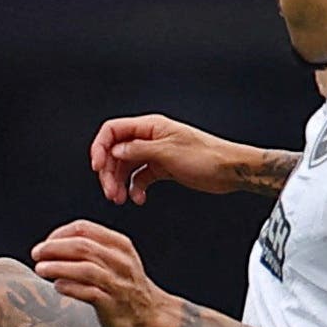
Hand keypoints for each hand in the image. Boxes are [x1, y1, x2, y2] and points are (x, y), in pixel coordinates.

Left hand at [31, 221, 175, 326]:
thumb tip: (50, 246)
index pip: (84, 229)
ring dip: (58, 267)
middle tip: (36, 254)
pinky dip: (70, 287)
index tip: (45, 243)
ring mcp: (117, 282)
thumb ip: (89, 249)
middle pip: (82, 246)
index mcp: (119, 244)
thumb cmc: (124, 283)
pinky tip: (57, 286)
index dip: (59, 234)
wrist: (149, 312)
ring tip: (40, 269)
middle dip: (54, 248)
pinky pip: (88, 292)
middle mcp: (120, 260)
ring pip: (85, 268)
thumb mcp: (114, 257)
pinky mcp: (112, 303)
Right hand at [90, 114, 252, 204]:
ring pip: (126, 167)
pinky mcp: (162, 168)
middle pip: (116, 152)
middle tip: (110, 191)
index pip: (113, 131)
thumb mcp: (168, 152)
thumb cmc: (207, 156)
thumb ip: (138, 150)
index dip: (101, 148)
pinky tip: (139, 199)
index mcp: (150, 127)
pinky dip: (136, 189)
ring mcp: (155, 153)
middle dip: (109, 172)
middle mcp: (150, 138)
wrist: (229, 170)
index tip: (97, 167)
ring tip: (120, 199)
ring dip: (120, 183)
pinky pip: (140, 178)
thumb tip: (115, 151)